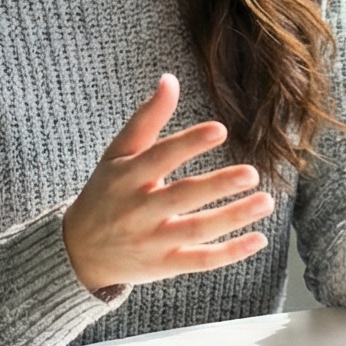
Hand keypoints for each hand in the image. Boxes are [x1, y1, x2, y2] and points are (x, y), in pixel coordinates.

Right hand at [62, 75, 273, 293]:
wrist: (78, 252)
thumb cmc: (105, 193)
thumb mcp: (117, 155)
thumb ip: (146, 119)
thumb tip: (170, 79)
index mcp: (126, 178)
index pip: (159, 158)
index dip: (188, 144)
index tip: (220, 130)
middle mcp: (138, 210)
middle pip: (181, 197)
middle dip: (217, 185)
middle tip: (252, 173)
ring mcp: (152, 241)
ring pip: (196, 230)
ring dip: (233, 217)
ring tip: (266, 202)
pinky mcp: (165, 265)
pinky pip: (200, 261)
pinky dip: (230, 253)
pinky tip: (259, 240)